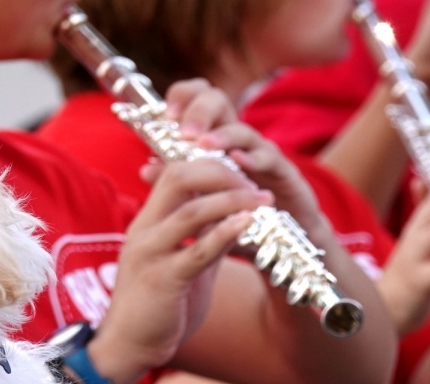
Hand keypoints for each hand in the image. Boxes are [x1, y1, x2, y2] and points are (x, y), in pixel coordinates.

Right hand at [88, 160, 266, 383]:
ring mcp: (150, 255)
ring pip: (191, 211)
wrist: (128, 348)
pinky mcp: (162, 281)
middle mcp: (144, 232)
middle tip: (253, 184)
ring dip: (231, 199)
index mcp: (147, 223)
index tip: (242, 175)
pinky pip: (196, 251)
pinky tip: (248, 223)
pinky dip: (224, 233)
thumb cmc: (157, 309)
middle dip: (221, 173)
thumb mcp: (186, 266)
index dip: (210, 166)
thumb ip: (206, 240)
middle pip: (179, 178)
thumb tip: (238, 218)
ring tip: (261, 199)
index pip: (174, 173)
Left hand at [151, 79, 331, 240]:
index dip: (183, 97)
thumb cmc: (237, 214)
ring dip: (222, 136)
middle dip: (199, 110)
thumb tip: (146, 169)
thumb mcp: (203, 199)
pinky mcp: (283, 171)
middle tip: (184, 131)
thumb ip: (177, 184)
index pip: (197, 98)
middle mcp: (236, 137)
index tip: (166, 114)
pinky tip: (239, 163)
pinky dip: (253, 159)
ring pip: (242, 130)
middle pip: (218, 101)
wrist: (284, 240)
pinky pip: (269, 158)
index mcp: (213, 135)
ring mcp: (260, 151)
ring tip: (204, 144)